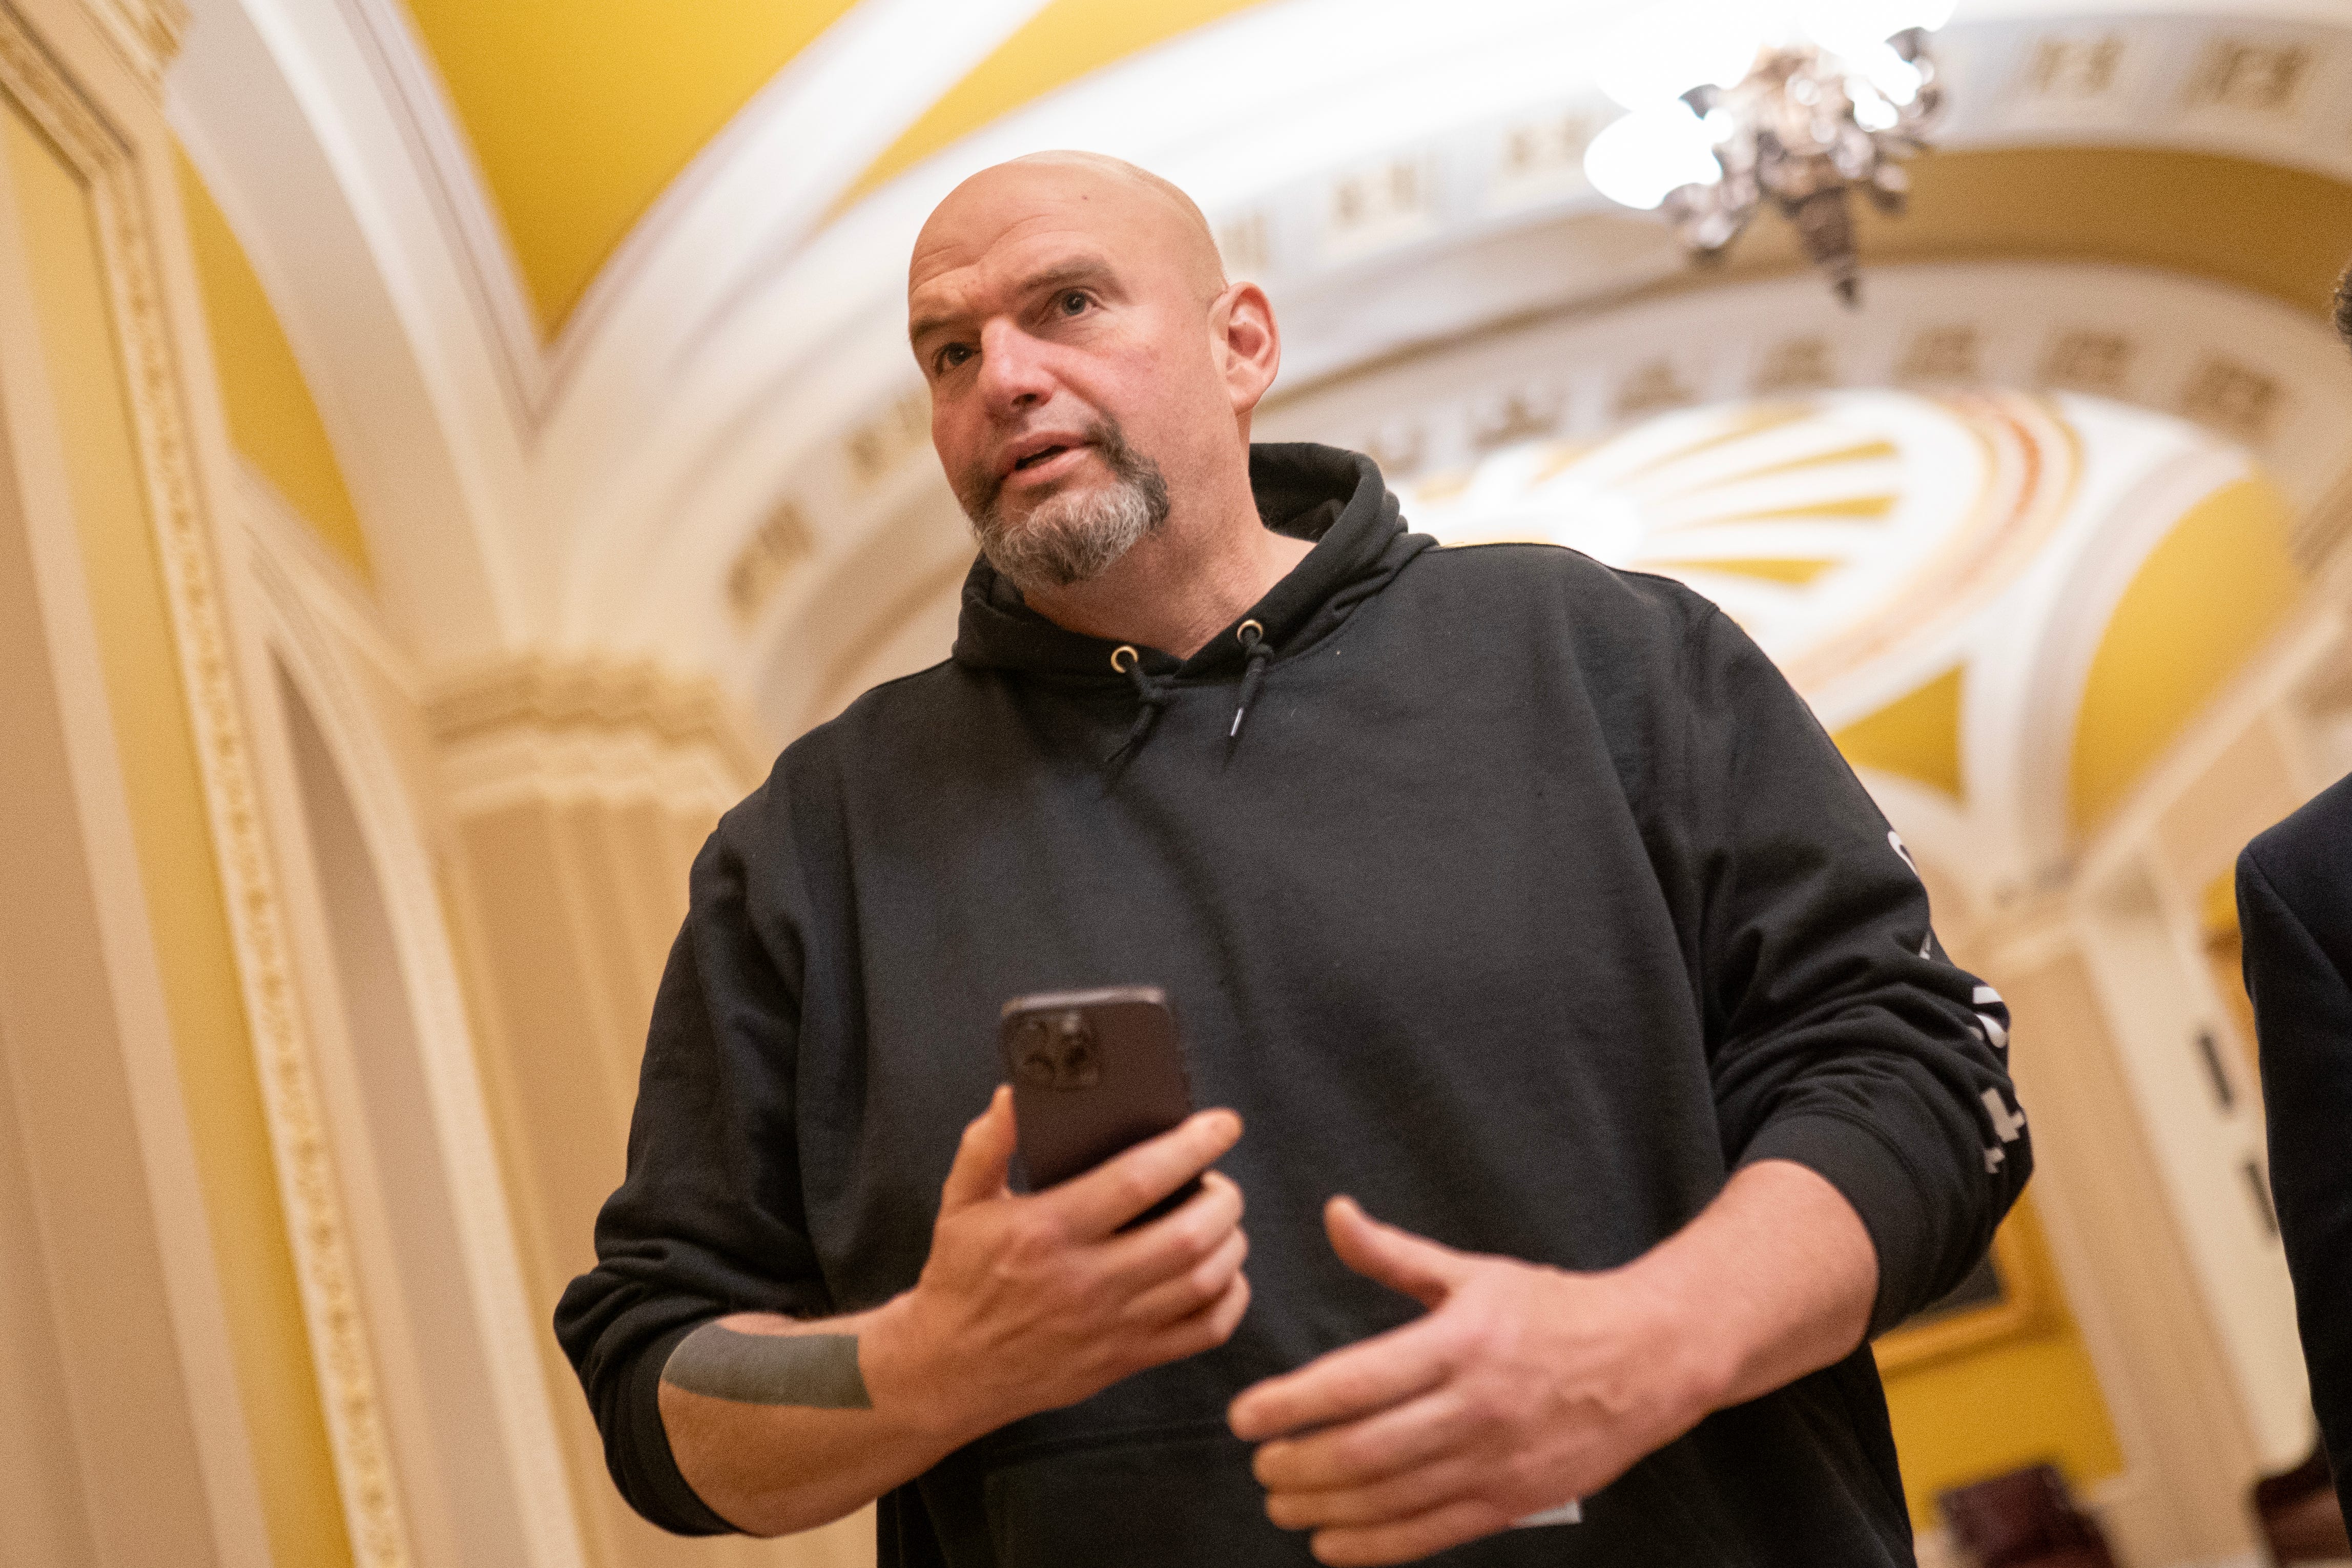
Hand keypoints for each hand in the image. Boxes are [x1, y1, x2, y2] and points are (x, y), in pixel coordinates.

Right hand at [872, 1087, 1251, 1442]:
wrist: (948, 1369)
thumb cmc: (960, 1277)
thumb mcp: (960, 1202)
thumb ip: (986, 1145)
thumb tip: (1012, 1097)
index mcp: (1048, 1230)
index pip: (1137, 1180)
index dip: (1190, 1147)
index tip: (1222, 1124)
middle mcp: (1085, 1280)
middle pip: (1187, 1235)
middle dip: (1222, 1198)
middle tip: (1218, 1179)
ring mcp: (1110, 1327)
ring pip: (1203, 1281)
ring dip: (1230, 1242)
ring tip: (1220, 1219)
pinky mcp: (1125, 1360)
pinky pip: (1203, 1332)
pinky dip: (1229, 1299)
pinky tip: (1222, 1273)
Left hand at [1226, 1197, 1719, 1566]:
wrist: (1649, 1358)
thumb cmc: (1553, 1310)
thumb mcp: (1472, 1272)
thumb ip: (1393, 1253)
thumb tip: (1334, 1214)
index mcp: (1459, 1342)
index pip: (1354, 1383)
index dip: (1290, 1404)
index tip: (1246, 1416)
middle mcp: (1475, 1406)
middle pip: (1363, 1450)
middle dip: (1297, 1465)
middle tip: (1259, 1466)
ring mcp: (1495, 1460)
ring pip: (1390, 1498)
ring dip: (1323, 1508)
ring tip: (1281, 1502)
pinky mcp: (1514, 1501)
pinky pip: (1431, 1534)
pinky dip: (1375, 1546)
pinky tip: (1332, 1543)